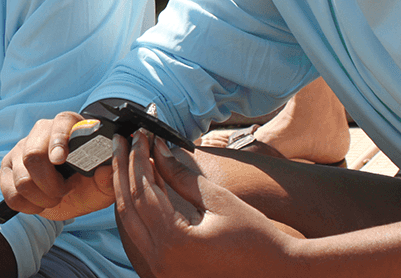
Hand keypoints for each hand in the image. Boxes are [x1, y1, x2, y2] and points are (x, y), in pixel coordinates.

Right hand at [0, 112, 113, 220]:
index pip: (60, 124)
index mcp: (68, 127)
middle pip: (33, 155)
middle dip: (50, 183)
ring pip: (22, 179)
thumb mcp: (103, 185)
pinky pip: (10, 193)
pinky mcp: (7, 170)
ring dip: (42, 197)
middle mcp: (41, 133)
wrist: (71, 196)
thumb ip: (108, 179)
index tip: (60, 159)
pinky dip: (28, 205)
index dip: (58, 140)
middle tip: (64, 191)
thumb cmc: (88, 184)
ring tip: (54, 197)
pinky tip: (40, 201)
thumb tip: (105, 171)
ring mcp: (20, 150)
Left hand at [113, 132, 301, 277]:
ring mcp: (161, 270)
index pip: (142, 192)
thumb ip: (181, 175)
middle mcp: (161, 261)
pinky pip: (143, 235)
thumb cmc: (257, 238)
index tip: (138, 136)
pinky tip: (144, 185)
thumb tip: (156, 148)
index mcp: (174, 243)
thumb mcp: (218, 200)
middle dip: (123, 171)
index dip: (138, 159)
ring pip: (131, 223)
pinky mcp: (166, 271)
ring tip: (128, 158)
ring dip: (128, 189)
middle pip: (128, 207)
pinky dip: (140, 209)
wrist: (279, 272)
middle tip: (121, 142)